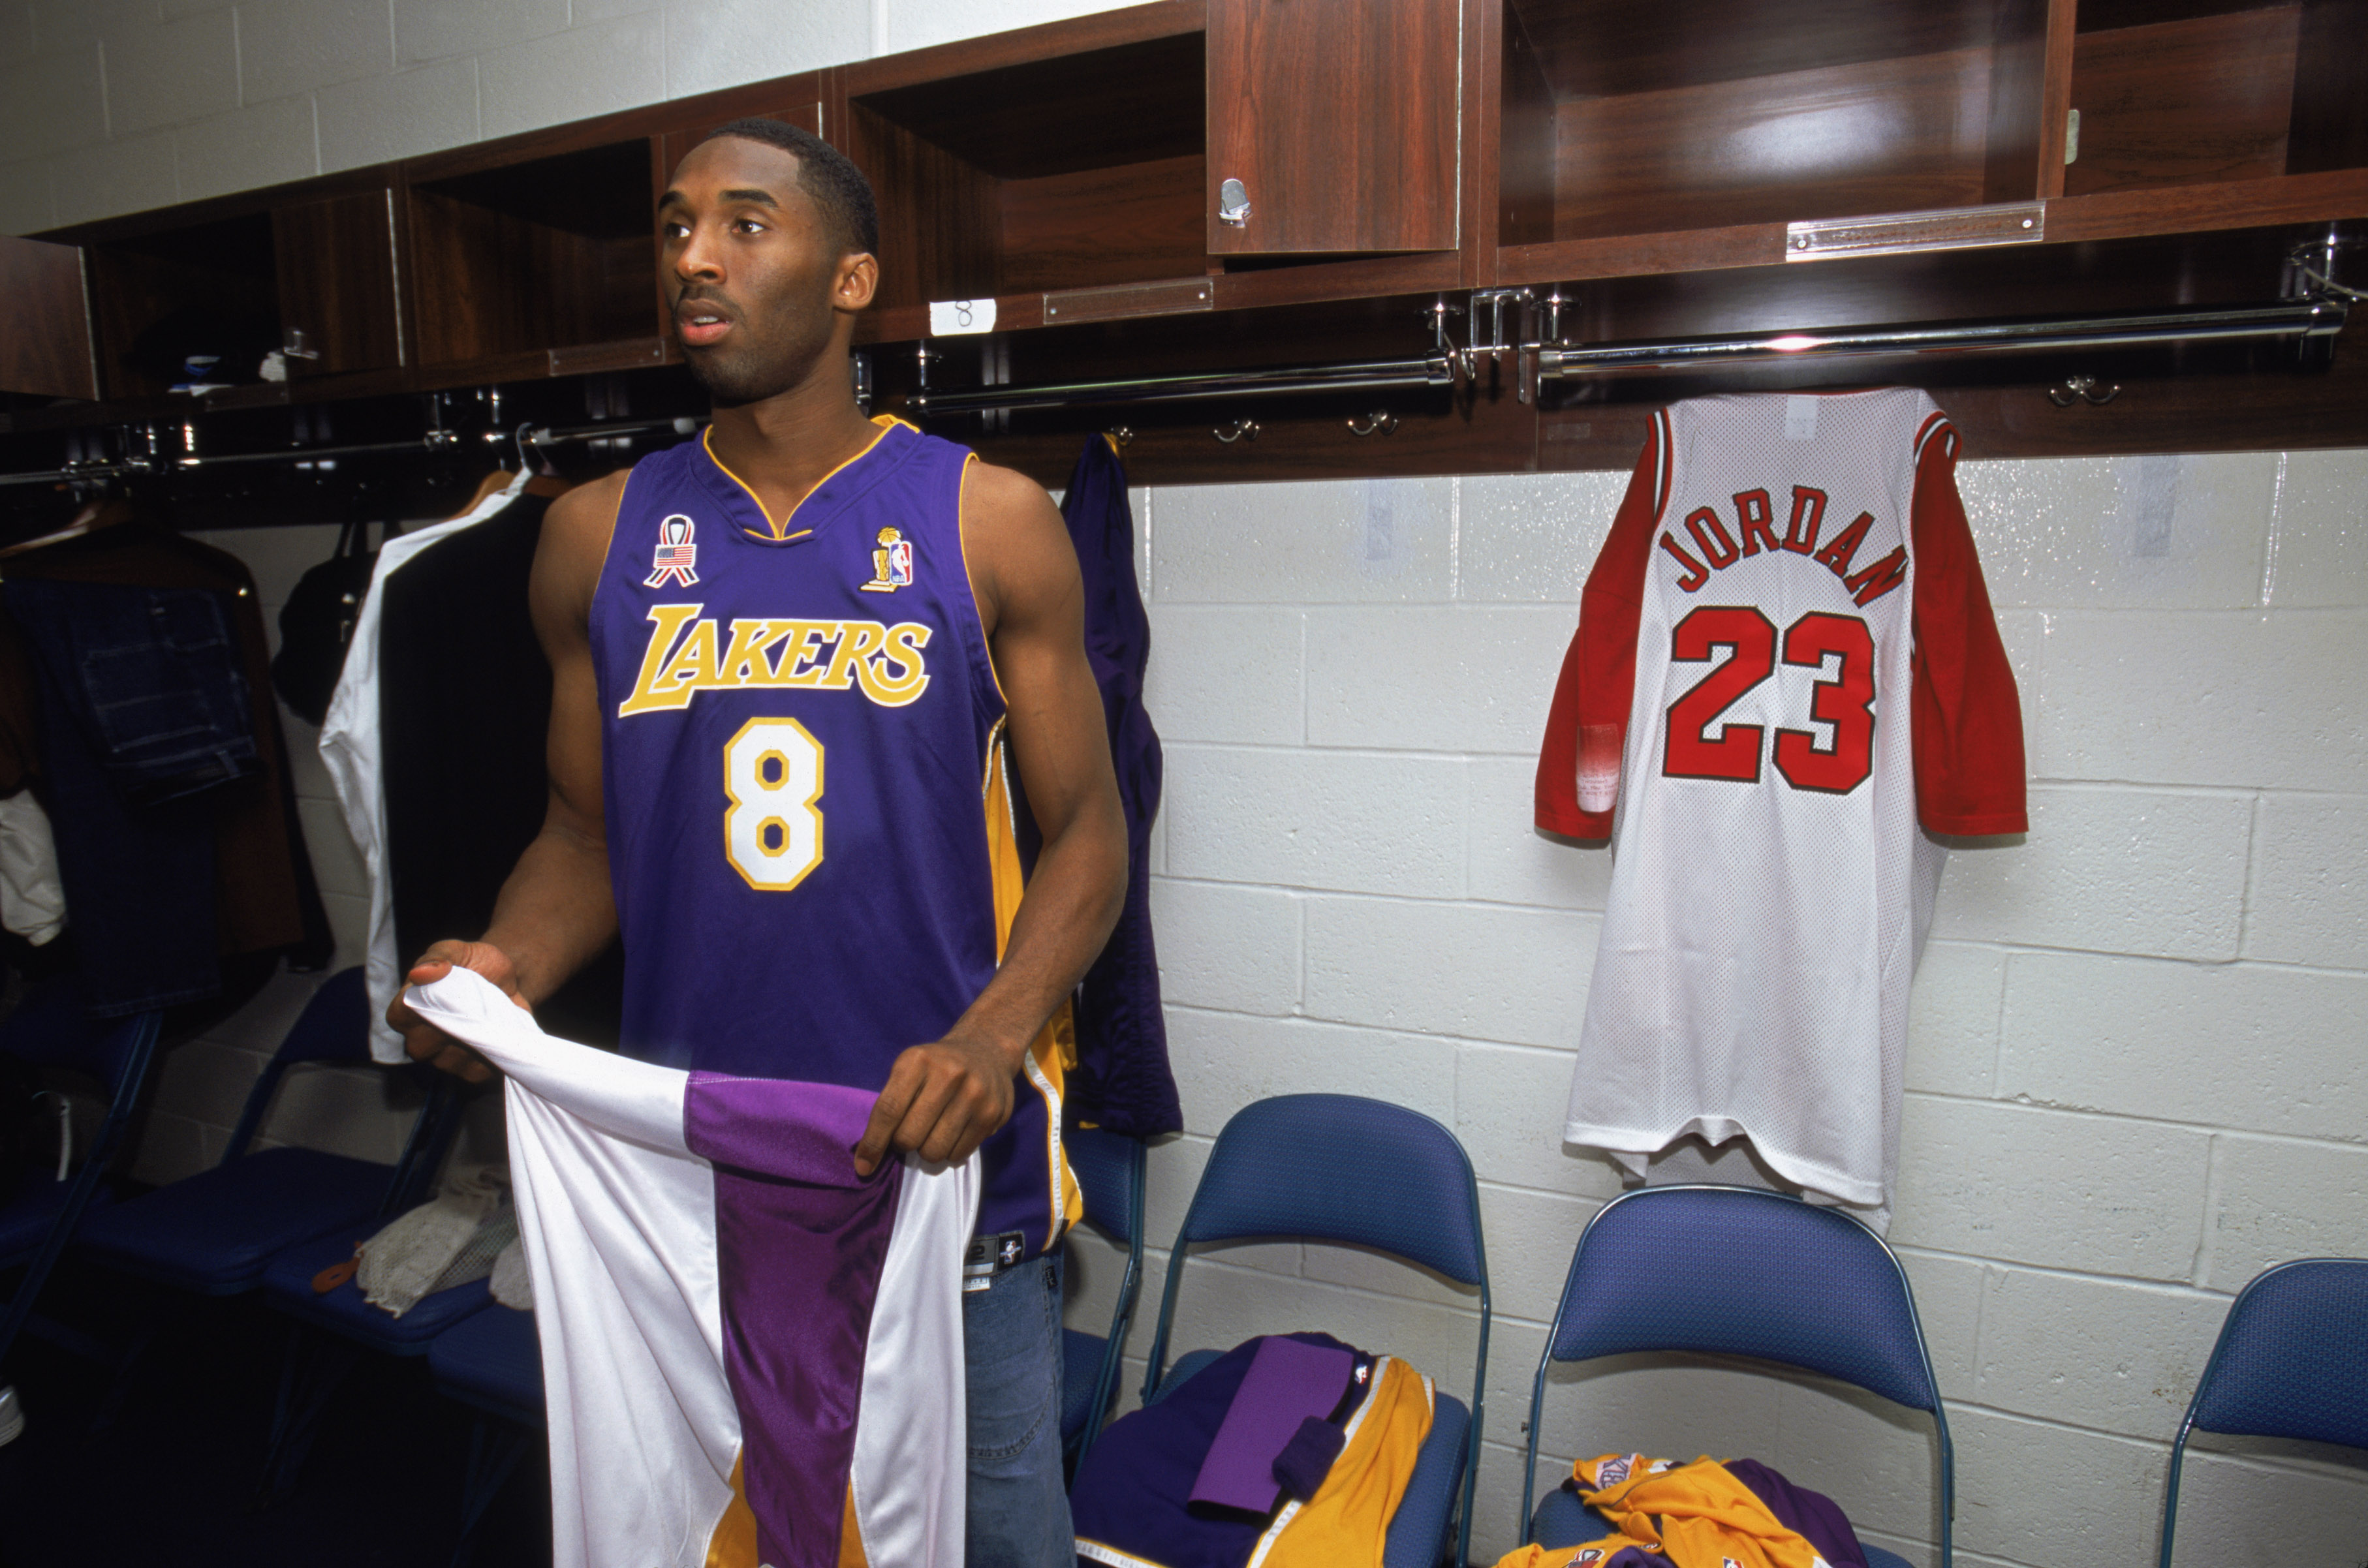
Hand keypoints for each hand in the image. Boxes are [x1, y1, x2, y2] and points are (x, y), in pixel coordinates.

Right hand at [387, 940, 525, 1083]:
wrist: (510, 982)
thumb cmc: (475, 965)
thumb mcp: (458, 951)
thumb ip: (439, 957)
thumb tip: (420, 973)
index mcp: (409, 1008)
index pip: (399, 1016)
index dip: (416, 1009)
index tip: (443, 993)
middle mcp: (421, 1039)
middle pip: (420, 1046)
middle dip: (448, 1028)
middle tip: (473, 1007)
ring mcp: (444, 1059)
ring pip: (449, 1060)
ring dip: (471, 1040)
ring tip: (489, 1016)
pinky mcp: (471, 1072)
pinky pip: (477, 1071)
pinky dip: (491, 1054)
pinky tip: (500, 1034)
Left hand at [850, 1033, 1019, 1177]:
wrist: (986, 1049)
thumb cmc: (936, 1067)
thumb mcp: (909, 1069)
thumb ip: (890, 1105)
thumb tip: (867, 1159)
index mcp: (917, 1060)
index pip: (888, 1111)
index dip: (873, 1143)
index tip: (863, 1167)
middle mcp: (948, 1074)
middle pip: (909, 1137)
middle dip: (903, 1144)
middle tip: (911, 1132)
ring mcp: (973, 1094)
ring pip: (934, 1151)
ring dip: (927, 1150)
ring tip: (933, 1132)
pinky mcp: (992, 1113)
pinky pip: (959, 1154)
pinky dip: (949, 1152)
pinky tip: (954, 1132)